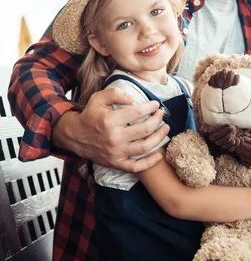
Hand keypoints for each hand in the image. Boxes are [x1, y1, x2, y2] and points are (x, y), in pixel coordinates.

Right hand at [53, 87, 169, 171]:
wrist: (75, 136)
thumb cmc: (90, 115)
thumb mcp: (98, 98)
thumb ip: (115, 93)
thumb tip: (133, 98)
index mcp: (110, 121)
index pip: (137, 113)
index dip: (150, 107)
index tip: (156, 104)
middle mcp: (114, 138)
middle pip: (145, 130)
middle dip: (157, 120)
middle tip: (161, 115)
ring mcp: (116, 153)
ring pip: (145, 147)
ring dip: (159, 138)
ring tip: (165, 129)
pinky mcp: (116, 163)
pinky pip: (136, 167)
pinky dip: (150, 162)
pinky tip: (160, 154)